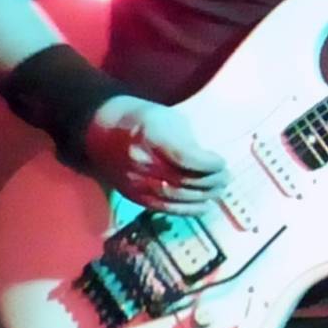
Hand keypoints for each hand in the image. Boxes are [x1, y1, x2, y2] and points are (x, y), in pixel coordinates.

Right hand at [83, 96, 227, 214]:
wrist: (102, 131)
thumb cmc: (143, 119)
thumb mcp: (168, 117)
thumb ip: (187, 139)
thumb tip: (210, 160)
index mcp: (150, 136)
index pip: (185, 157)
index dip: (208, 163)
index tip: (221, 162)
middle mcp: (140, 161)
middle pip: (182, 180)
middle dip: (210, 182)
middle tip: (225, 178)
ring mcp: (134, 181)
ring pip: (174, 196)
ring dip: (201, 197)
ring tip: (217, 191)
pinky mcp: (132, 195)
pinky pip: (163, 208)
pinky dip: (186, 209)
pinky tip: (202, 206)